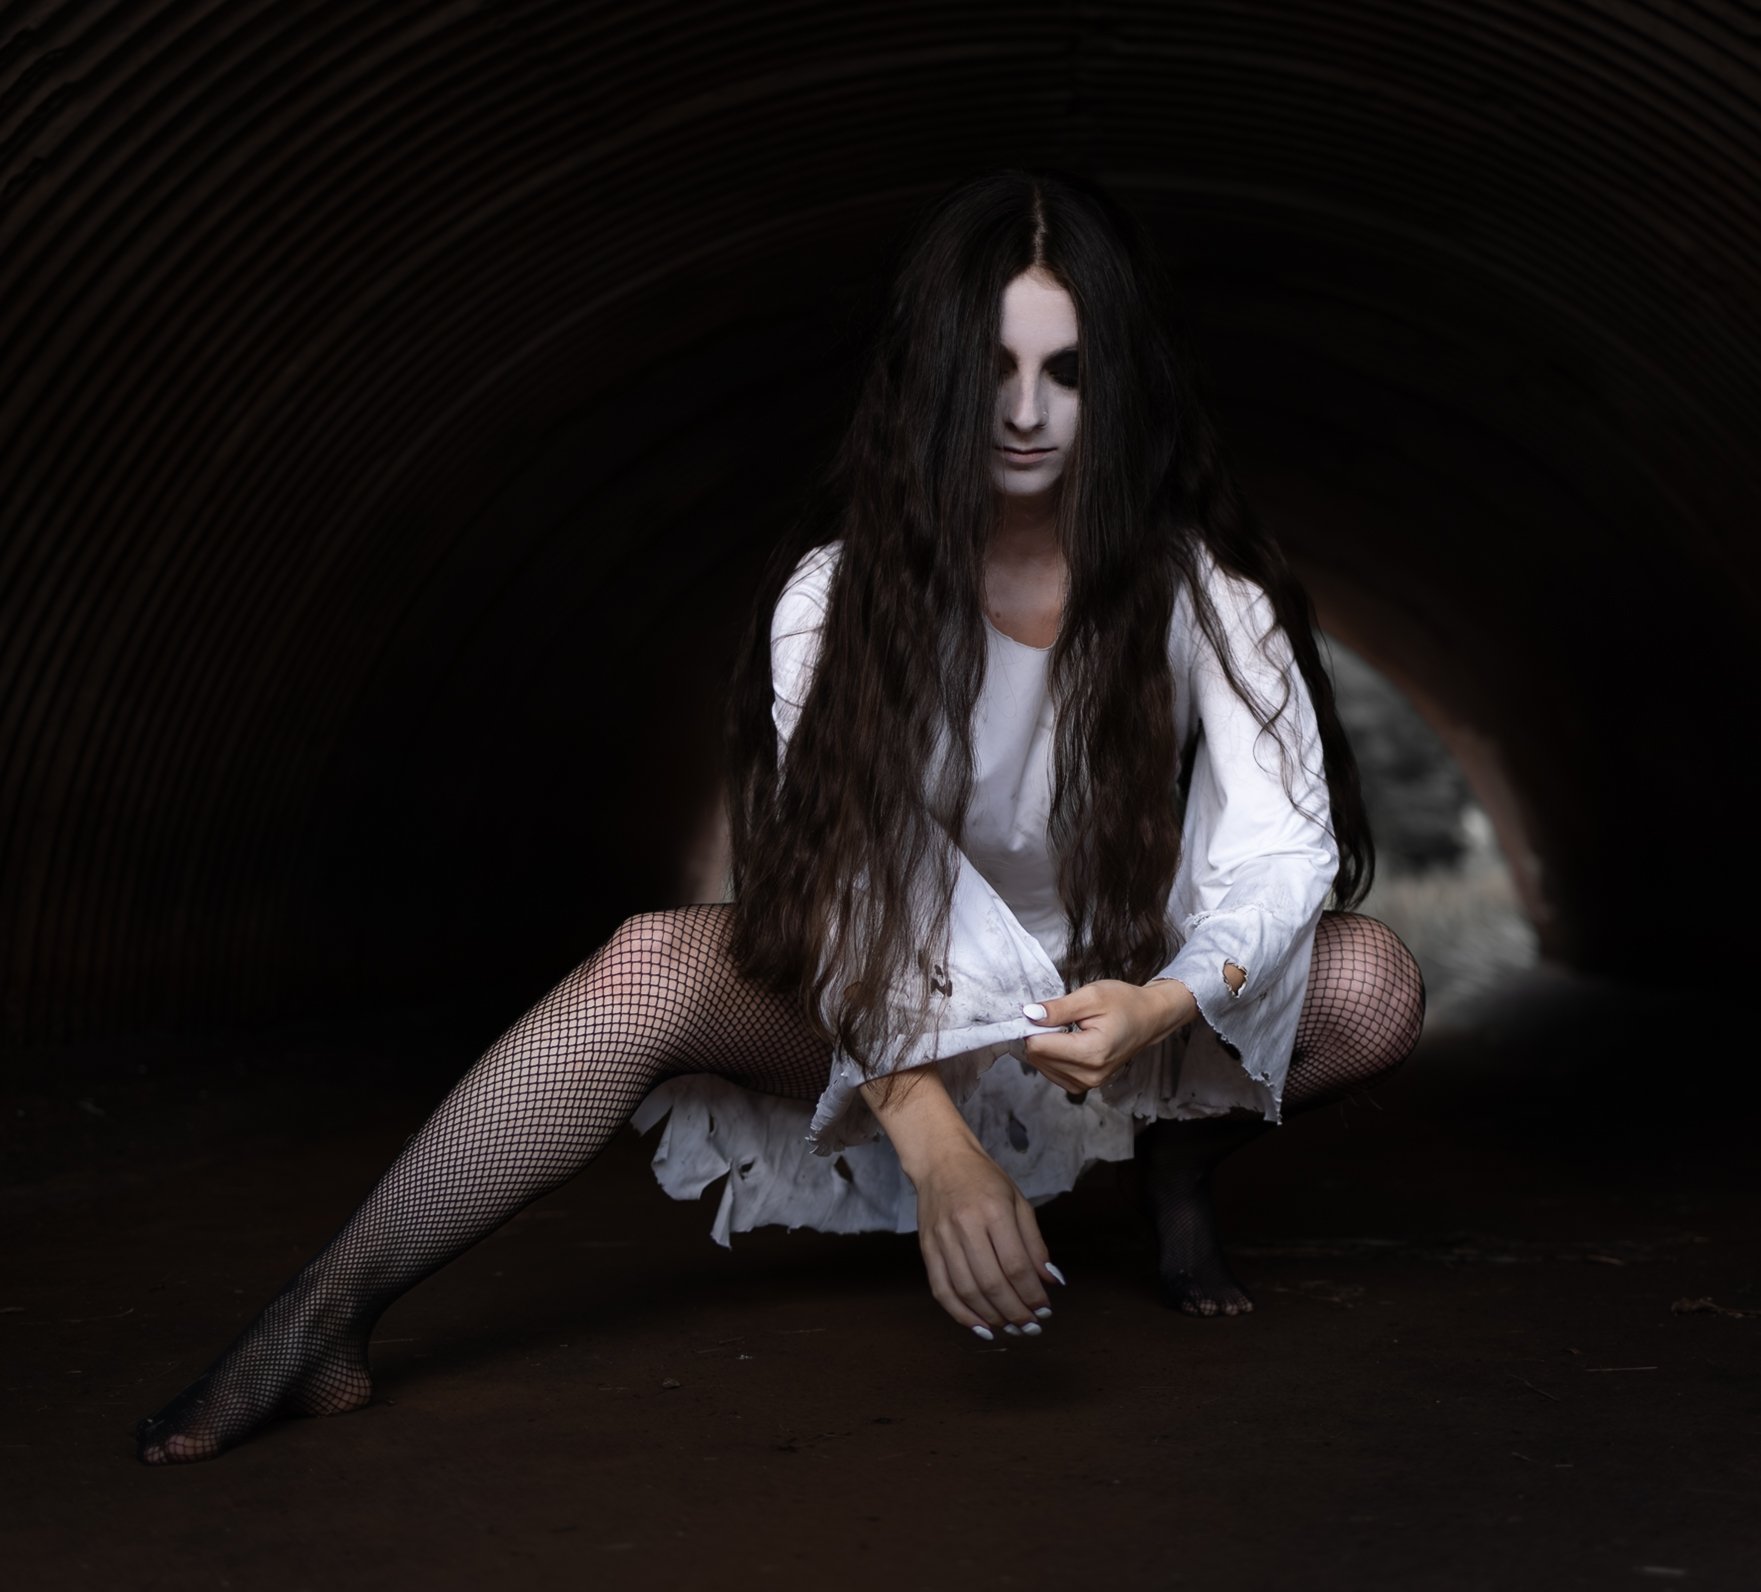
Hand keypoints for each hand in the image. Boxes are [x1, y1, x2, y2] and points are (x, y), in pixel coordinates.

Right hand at [912, 1136, 1061, 1337]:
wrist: (940, 1160)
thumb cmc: (985, 1180)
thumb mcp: (1018, 1201)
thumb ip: (1035, 1243)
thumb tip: (1051, 1281)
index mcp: (994, 1210)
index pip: (1016, 1264)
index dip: (1032, 1293)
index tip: (1045, 1309)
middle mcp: (965, 1225)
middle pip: (992, 1283)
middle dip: (1015, 1311)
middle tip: (1031, 1325)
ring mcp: (942, 1238)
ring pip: (967, 1290)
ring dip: (992, 1316)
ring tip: (1011, 1328)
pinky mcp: (926, 1248)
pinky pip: (941, 1289)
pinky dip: (961, 1314)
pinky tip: (981, 1325)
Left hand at [1018, 977, 1197, 1095]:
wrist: (1149, 1019)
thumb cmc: (1124, 1003)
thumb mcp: (1091, 996)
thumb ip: (1058, 1008)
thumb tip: (1029, 1015)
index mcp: (1092, 1053)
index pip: (1038, 1046)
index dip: (1034, 1025)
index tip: (1046, 1011)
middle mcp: (1088, 1075)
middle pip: (1037, 1057)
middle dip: (1040, 1034)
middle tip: (1059, 1017)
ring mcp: (1086, 1084)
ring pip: (1041, 1065)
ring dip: (1046, 1045)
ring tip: (1068, 1029)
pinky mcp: (1082, 1085)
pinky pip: (1051, 1071)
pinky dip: (1053, 1055)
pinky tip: (1067, 1041)